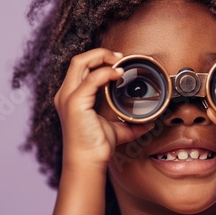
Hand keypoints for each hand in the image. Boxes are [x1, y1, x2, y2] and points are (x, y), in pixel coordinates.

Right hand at [54, 48, 152, 166]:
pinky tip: (118, 74)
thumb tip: (150, 123)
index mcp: (72, 96)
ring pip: (80, 62)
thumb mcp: (117, 131)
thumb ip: (131, 125)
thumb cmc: (96, 146)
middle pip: (78, 60)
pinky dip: (106, 72)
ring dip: (101, 56)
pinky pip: (91, 79)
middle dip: (100, 53)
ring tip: (118, 60)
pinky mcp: (75, 103)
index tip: (118, 62)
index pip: (81, 67)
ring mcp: (68, 97)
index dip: (99, 59)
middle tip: (119, 57)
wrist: (88, 161)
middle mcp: (66, 94)